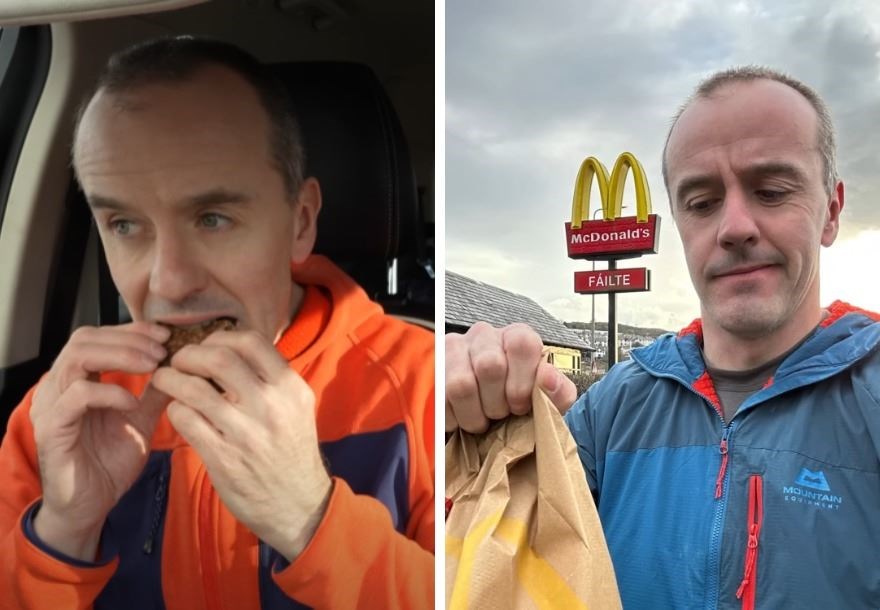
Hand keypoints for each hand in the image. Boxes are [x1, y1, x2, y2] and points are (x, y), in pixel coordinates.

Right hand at [30, 322, 170, 560]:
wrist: (91, 506)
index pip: (98, 335)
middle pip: (85, 338)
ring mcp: (51, 406)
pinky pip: (76, 396)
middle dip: (129, 339)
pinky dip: (109, 392)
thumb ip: (156, 392)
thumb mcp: (142, 419)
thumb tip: (184, 365)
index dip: (132, 330)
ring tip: (153, 366)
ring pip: (77, 358)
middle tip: (162, 350)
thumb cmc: (110, 462)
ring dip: (121, 356)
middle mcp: (59, 387)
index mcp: (77, 380)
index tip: (166, 335)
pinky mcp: (52, 429)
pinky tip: (132, 403)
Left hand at [151, 330, 331, 560]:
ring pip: (194, 388)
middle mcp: (271, 405)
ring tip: (165, 380)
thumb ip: (270, 379)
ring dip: (171, 379)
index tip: (207, 347)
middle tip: (179, 361)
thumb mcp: (296, 407)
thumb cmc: (291, 449)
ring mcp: (246, 432)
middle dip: (189, 354)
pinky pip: (185, 420)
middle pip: (219, 358)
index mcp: (290, 387)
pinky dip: (174, 409)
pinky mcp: (223, 457)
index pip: (251, 341)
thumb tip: (229, 349)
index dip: (220, 337)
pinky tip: (176, 411)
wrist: (298, 504)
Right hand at [445, 322, 577, 432]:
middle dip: (497, 404)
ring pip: (461, 385)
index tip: (521, 406)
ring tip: (479, 419)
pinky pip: (439, 399)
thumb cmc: (516, 404)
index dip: (522, 384)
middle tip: (499, 415)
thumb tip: (547, 378)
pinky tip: (460, 417)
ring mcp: (452, 347)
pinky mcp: (430, 367)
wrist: (483, 416)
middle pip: (489, 366)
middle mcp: (484, 334)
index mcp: (517, 336)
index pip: (522, 345)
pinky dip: (452, 419)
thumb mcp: (546, 401)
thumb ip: (558, 392)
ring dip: (473, 416)